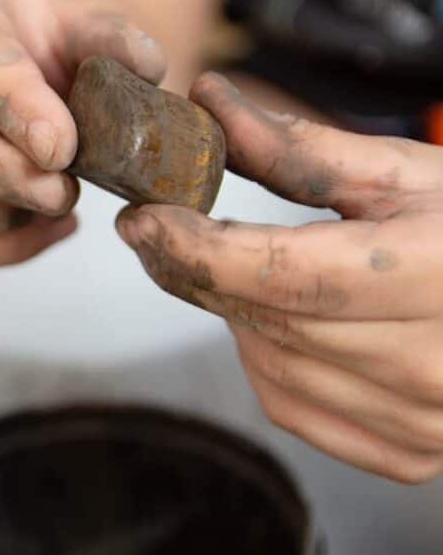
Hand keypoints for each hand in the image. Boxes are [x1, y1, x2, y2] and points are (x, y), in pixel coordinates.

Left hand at [117, 72, 442, 482]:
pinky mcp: (406, 453)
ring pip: (268, 366)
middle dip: (197, 271)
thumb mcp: (405, 174)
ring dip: (234, 314)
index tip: (141, 220)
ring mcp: (420, 422)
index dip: (196, 247)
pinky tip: (281, 322)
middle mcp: (427, 364)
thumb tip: (209, 101)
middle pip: (264, 320)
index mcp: (433, 279)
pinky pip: (293, 408)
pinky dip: (267, 362)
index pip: (279, 275)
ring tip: (241, 267)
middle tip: (163, 232)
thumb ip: (301, 149)